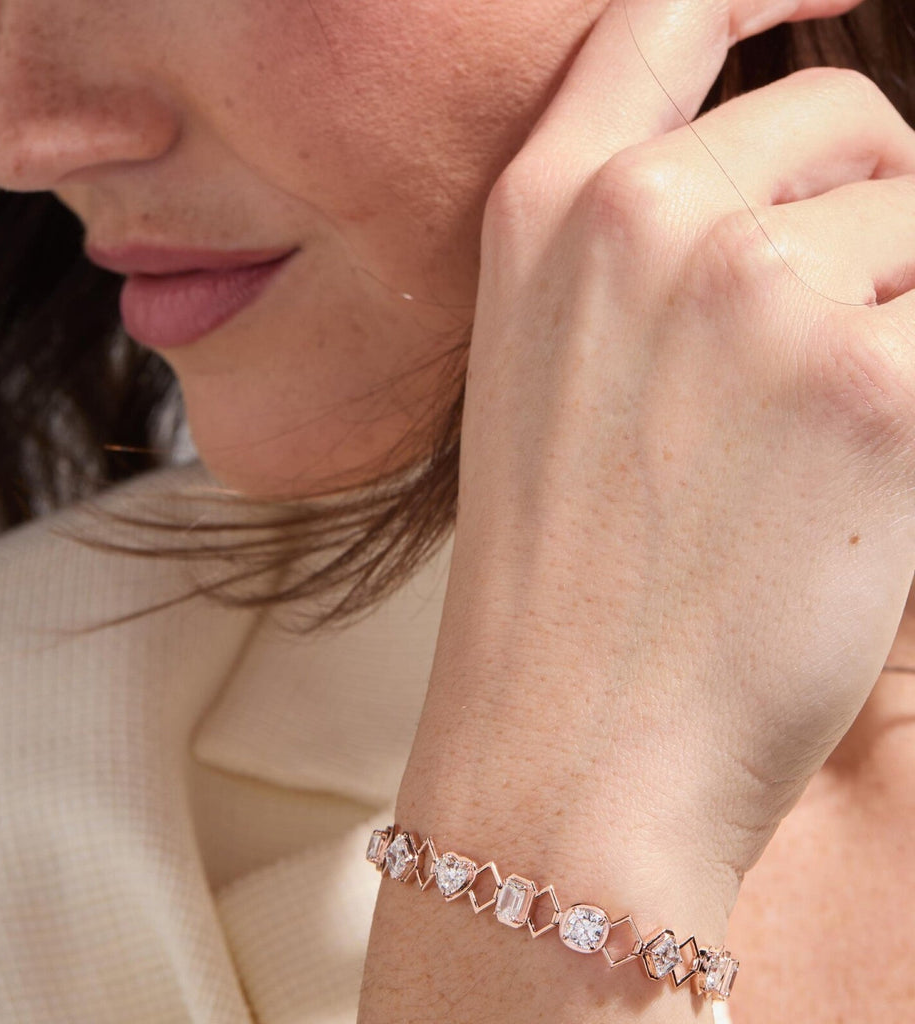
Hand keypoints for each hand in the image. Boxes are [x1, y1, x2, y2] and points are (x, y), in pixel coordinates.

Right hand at [403, 0, 914, 922]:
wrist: (565, 743)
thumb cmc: (557, 577)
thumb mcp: (549, 374)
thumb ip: (646, 251)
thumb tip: (811, 184)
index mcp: (548, 212)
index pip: (666, 13)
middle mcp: (644, 217)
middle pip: (843, 116)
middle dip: (862, 205)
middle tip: (809, 351)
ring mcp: (757, 291)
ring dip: (896, 320)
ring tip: (802, 455)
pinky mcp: (879, 388)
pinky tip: (848, 501)